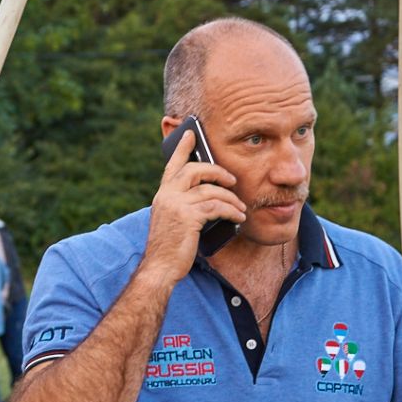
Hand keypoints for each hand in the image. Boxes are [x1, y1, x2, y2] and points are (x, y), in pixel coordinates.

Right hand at [142, 129, 242, 283]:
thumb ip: (183, 204)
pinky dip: (231, 211)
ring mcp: (176, 205)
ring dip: (231, 199)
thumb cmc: (170, 247)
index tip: (191, 133)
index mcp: (162, 195)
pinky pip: (216, 207)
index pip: (172, 165)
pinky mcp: (188, 217)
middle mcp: (166, 195)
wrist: (160, 268)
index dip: (182, 147)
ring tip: (241, 208)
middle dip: (218, 172)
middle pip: (195, 170)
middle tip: (232, 180)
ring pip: (211, 190)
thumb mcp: (172, 220)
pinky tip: (238, 218)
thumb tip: (209, 195)